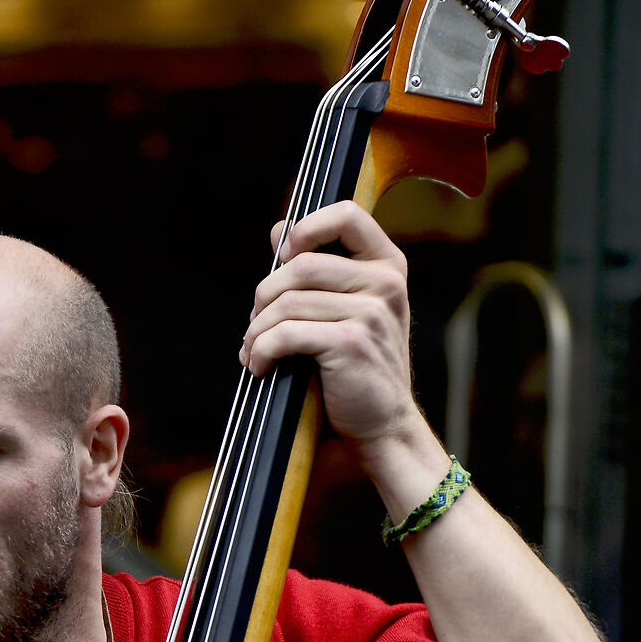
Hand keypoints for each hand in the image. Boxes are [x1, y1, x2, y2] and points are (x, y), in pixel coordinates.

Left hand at [239, 201, 428, 463]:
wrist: (383, 426)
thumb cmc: (358, 368)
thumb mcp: (347, 310)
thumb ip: (318, 270)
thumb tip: (278, 229)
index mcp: (387, 265)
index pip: (346, 215)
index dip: (306, 229)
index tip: (284, 258)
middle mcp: (386, 283)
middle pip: (302, 265)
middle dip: (265, 296)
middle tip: (255, 324)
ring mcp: (372, 312)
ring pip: (288, 301)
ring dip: (258, 329)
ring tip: (253, 350)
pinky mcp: (351, 343)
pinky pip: (287, 333)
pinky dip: (262, 350)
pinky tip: (259, 365)